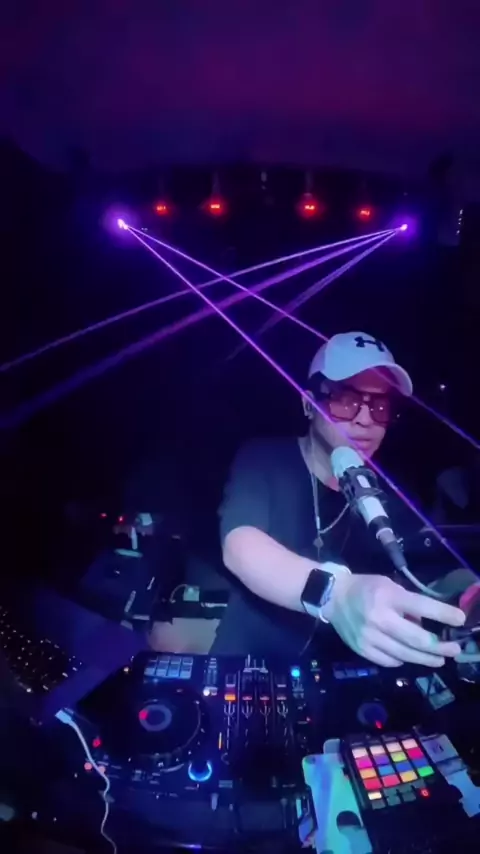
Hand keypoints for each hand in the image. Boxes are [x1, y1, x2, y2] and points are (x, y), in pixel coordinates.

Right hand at [323, 574, 464, 666]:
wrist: (333, 597)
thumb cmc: (366, 587)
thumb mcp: (389, 585)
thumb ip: (408, 603)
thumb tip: (427, 623)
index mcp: (388, 597)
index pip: (421, 606)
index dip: (444, 614)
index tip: (461, 620)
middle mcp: (379, 618)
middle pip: (417, 639)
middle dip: (440, 646)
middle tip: (454, 649)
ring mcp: (369, 637)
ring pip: (405, 655)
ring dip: (426, 659)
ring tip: (439, 659)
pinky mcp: (362, 650)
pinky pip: (389, 661)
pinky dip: (402, 660)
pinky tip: (409, 657)